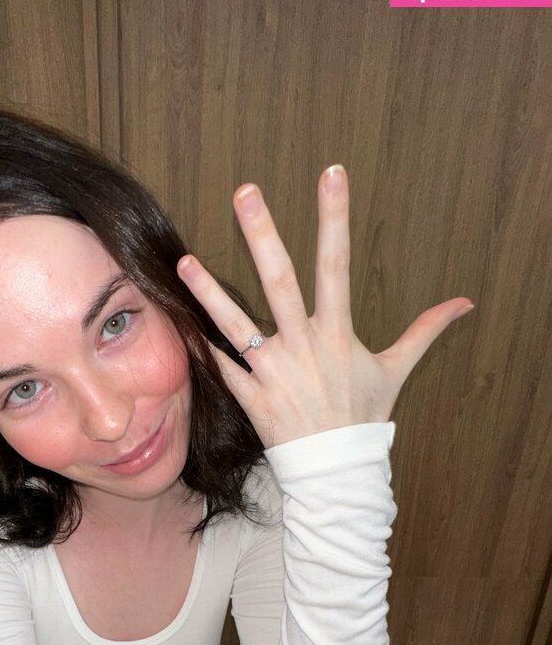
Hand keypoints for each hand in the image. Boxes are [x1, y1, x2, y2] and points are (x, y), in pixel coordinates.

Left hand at [176, 166, 474, 447]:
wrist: (338, 470)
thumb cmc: (364, 415)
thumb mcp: (396, 369)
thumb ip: (424, 331)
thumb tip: (464, 304)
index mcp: (336, 332)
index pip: (337, 264)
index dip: (334, 218)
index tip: (331, 174)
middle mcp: (302, 346)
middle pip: (279, 282)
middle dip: (262, 235)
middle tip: (245, 192)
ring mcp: (272, 371)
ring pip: (236, 324)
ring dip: (209, 291)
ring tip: (184, 261)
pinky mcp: (251, 396)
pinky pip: (222, 368)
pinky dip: (202, 348)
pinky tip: (179, 324)